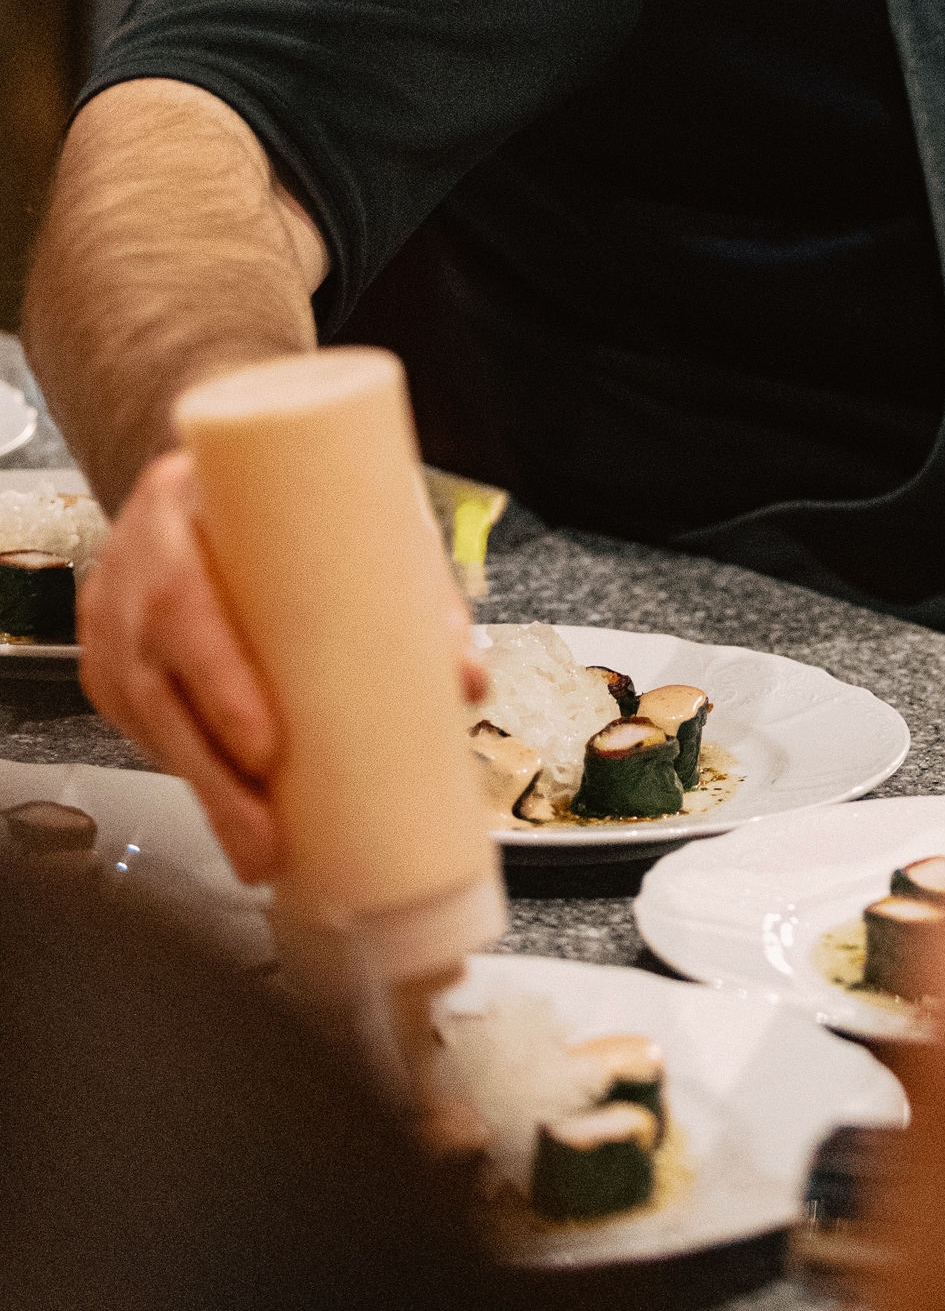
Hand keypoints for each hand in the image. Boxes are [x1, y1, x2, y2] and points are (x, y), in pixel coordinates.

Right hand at [79, 448, 489, 886]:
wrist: (231, 465)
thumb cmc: (296, 491)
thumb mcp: (357, 514)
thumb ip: (414, 590)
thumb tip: (467, 681)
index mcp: (188, 499)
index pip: (183, 597)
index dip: (218, 679)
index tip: (267, 745)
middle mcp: (136, 553)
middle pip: (154, 675)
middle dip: (212, 768)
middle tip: (266, 835)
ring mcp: (111, 606)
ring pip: (139, 711)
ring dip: (200, 783)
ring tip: (257, 845)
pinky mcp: (111, 649)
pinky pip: (132, 720)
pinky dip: (178, 765)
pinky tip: (220, 802)